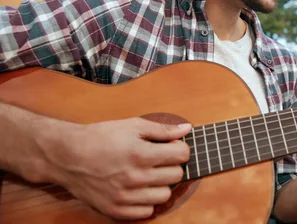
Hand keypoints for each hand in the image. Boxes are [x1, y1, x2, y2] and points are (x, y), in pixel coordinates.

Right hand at [43, 118, 191, 219]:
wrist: (67, 157)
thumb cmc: (100, 137)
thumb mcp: (132, 126)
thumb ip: (162, 130)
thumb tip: (186, 130)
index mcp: (140, 154)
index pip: (181, 156)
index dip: (180, 149)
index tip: (171, 147)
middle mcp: (134, 178)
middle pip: (176, 176)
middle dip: (172, 165)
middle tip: (159, 160)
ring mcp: (125, 197)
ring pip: (165, 196)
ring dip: (161, 184)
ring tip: (149, 174)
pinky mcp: (115, 210)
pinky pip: (147, 212)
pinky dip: (147, 201)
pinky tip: (139, 189)